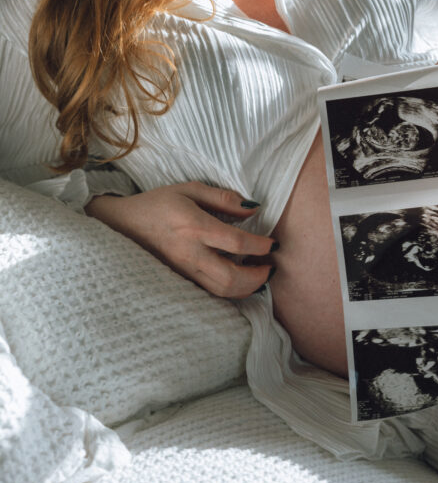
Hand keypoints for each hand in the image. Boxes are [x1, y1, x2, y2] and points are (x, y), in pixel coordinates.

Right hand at [85, 182, 276, 297]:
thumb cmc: (157, 204)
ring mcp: (182, 271)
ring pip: (221, 291)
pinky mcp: (179, 281)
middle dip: (257, 277)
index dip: (260, 246)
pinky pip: (209, 292)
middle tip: (270, 267)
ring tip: (260, 276)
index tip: (273, 244)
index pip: (236, 242)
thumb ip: (222, 198)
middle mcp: (189, 253)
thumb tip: (253, 207)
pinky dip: (230, 291)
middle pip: (231, 277)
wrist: (120, 225)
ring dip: (247, 288)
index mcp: (194, 227)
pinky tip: (240, 281)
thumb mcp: (189, 189)